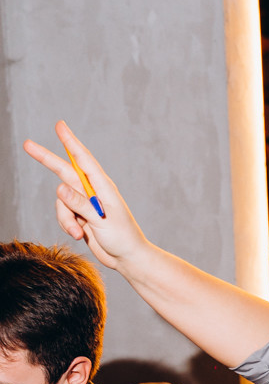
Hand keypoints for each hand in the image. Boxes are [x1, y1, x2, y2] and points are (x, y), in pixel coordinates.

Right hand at [22, 121, 146, 271]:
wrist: (127, 258)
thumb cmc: (122, 238)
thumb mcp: (101, 221)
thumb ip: (80, 204)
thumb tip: (59, 186)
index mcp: (103, 186)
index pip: (83, 160)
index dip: (70, 142)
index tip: (59, 126)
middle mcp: (93, 191)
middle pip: (64, 171)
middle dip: (46, 159)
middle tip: (27, 144)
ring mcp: (85, 203)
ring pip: (61, 201)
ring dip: (65, 218)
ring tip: (79, 232)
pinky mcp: (79, 216)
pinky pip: (63, 215)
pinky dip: (67, 226)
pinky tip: (80, 236)